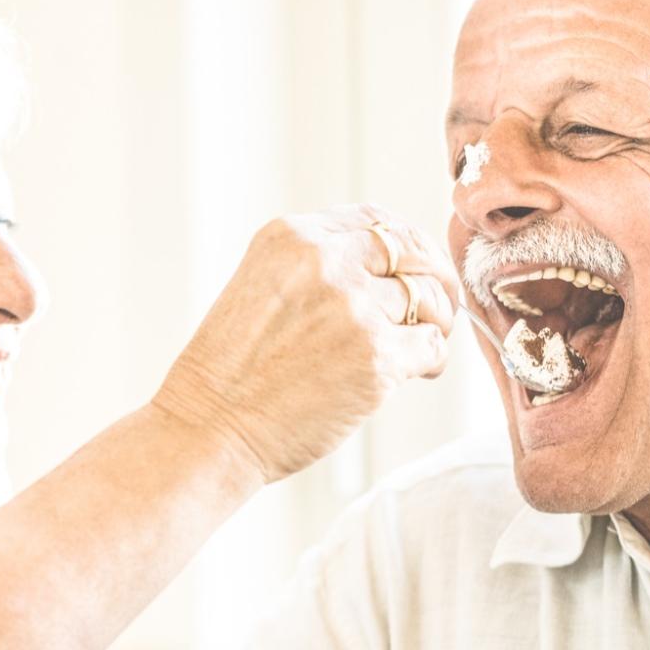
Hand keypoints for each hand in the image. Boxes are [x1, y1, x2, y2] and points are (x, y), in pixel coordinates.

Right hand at [153, 205, 460, 484]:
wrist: (210, 429)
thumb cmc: (233, 371)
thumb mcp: (262, 285)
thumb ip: (316, 266)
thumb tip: (392, 267)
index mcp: (293, 237)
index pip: (376, 220)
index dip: (407, 243)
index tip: (417, 267)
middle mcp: (326, 263)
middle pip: (413, 252)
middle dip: (436, 278)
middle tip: (440, 306)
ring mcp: (354, 310)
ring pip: (430, 299)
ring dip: (435, 323)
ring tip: (420, 345)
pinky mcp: (377, 359)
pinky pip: (432, 346)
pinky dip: (432, 360)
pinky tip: (417, 373)